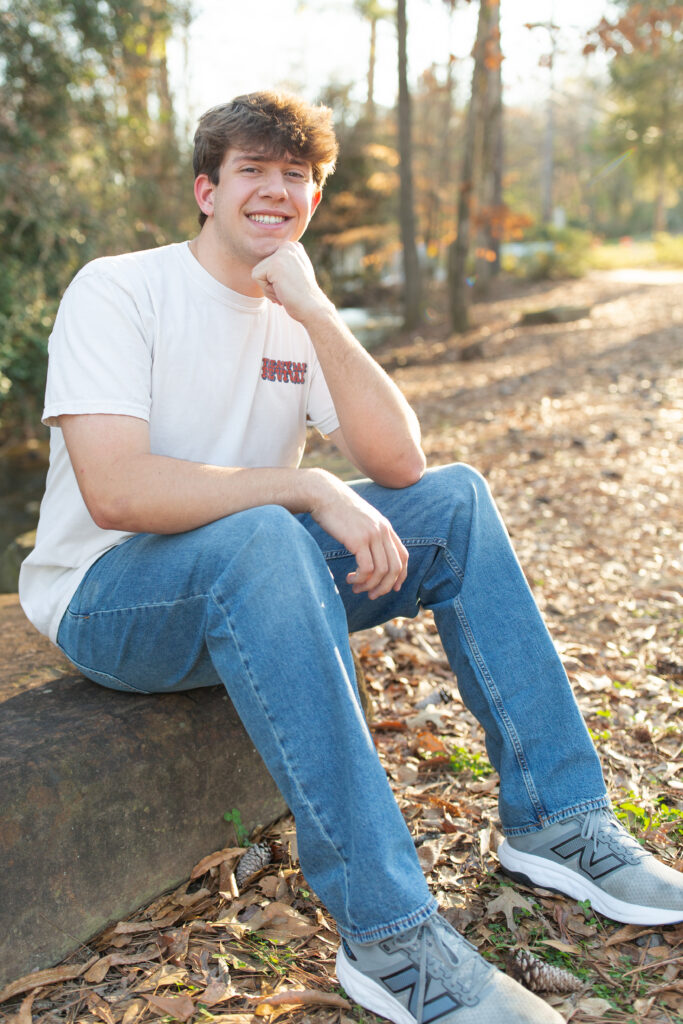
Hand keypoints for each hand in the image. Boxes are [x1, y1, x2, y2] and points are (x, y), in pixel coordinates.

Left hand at [251, 242, 331, 322]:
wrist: (312, 307)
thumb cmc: (304, 296)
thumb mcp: (296, 273)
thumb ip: (284, 265)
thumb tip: (269, 267)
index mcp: (293, 247)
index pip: (269, 263)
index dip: (276, 279)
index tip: (292, 285)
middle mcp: (288, 246)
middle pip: (262, 267)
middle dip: (271, 284)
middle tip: (288, 290)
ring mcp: (281, 254)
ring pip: (258, 272)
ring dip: (269, 288)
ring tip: (286, 291)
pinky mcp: (274, 263)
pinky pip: (256, 277)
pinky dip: (267, 290)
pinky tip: (282, 291)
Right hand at [307, 470, 408, 598]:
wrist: (322, 494)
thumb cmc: (336, 508)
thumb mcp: (360, 520)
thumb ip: (369, 533)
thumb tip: (370, 553)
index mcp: (385, 527)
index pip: (403, 556)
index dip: (400, 575)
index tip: (392, 588)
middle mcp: (383, 531)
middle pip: (395, 568)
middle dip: (385, 587)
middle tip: (371, 595)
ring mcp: (372, 535)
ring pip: (381, 571)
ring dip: (369, 585)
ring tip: (356, 588)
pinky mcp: (358, 540)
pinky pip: (367, 569)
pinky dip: (360, 579)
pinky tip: (349, 579)